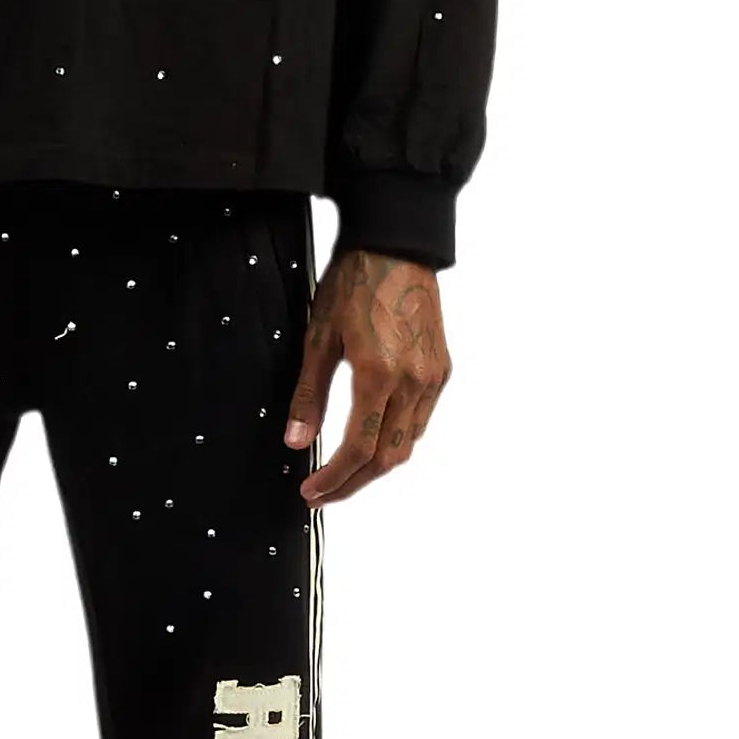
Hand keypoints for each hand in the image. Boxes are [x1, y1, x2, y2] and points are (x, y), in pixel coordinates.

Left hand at [283, 249, 451, 506]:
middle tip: (323, 493)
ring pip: (410, 443)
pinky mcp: (441, 369)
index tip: (311, 492)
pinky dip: (398, 438)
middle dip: (355, 483)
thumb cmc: (354, 284)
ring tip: (344, 470)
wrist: (396, 246)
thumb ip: (309, 396)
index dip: (334, 480)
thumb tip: (296, 442)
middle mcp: (414, 383)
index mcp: (380, 376)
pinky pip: (422, 420)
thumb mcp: (319, 338)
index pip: (359, 450)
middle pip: (389, 458)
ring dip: (377, 464)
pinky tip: (374, 435)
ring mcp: (433, 378)